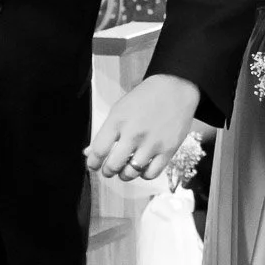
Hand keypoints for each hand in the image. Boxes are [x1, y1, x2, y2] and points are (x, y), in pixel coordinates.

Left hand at [84, 74, 199, 181]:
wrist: (175, 89)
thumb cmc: (145, 97)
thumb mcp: (119, 109)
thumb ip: (105, 132)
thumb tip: (89, 153)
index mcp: (118, 121)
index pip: (98, 151)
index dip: (93, 163)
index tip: (93, 165)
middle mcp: (134, 133)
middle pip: (113, 165)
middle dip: (108, 171)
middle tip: (109, 170)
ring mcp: (152, 143)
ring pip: (131, 173)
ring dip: (124, 175)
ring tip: (124, 171)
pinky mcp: (168, 150)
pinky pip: (151, 174)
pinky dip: (143, 175)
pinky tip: (141, 168)